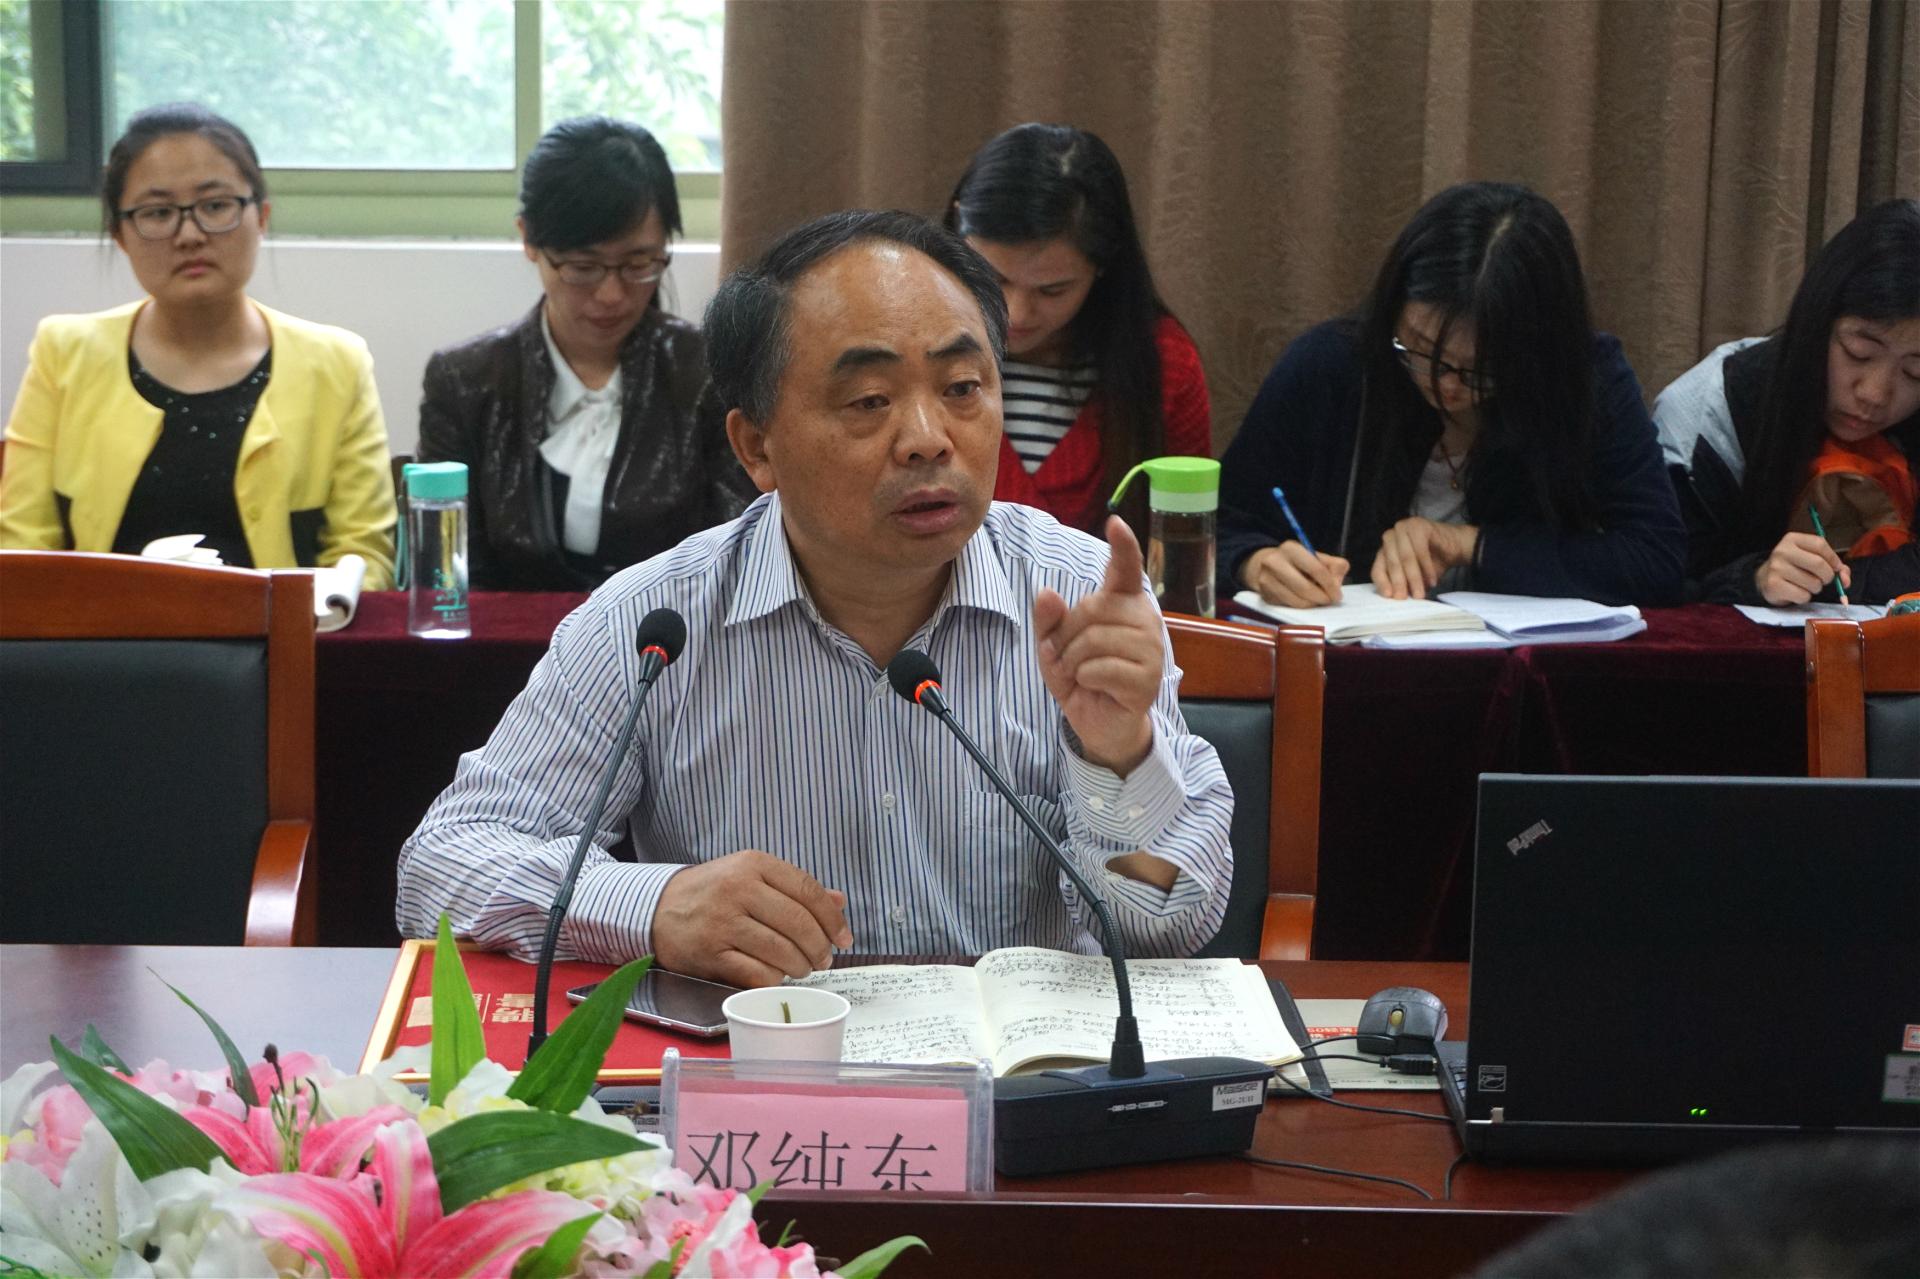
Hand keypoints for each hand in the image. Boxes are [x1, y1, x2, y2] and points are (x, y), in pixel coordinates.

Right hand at [651, 849, 851, 986]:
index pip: (808, 891)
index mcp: (753, 864)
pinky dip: (774, 979)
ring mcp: (723, 922)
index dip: (833, 919)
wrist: (657, 908)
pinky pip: (757, 974)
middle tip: (824, 959)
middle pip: (799, 923)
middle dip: (819, 947)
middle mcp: (738, 889)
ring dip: (800, 966)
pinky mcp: (710, 953)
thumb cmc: (712, 892)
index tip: (844, 938)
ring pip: (781, 951)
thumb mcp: (751, 876)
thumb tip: (838, 902)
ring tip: (802, 968)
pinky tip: (776, 976)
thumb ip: (794, 888)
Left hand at [1033, 515, 1164, 775]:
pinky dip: (1084, 678)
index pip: (1126, 567)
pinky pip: (1099, 667)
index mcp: (1123, 603)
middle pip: (1091, 608)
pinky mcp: (1148, 678)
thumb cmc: (1082, 676)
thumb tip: (1046, 593)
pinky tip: (1092, 686)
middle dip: (1066, 636)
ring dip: (1073, 660)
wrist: (1101, 723)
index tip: (1115, 523)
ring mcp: (1151, 648)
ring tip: (1080, 673)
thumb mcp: (1055, 646)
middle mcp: (1143, 619)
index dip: (1123, 545)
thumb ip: (1049, 620)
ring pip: (1094, 639)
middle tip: (1069, 658)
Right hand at [1242, 542, 1349, 606]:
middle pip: (1304, 587)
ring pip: (1296, 600)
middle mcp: (1274, 562)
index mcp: (1291, 549)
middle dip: (1321, 597)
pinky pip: (1289, 606)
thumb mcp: (1319, 557)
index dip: (1329, 585)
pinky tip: (1305, 600)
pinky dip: (1301, 606)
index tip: (1337, 595)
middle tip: (1329, 600)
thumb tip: (1336, 585)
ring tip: (1318, 600)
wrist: (1269, 564)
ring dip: (1312, 604)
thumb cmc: (1299, 562)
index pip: (1315, 568)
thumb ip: (1335, 566)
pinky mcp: (1265, 595)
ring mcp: (1267, 579)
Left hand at [1370, 518, 1477, 599]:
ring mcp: (1402, 528)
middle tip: (1407, 598)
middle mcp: (1389, 538)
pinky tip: (1432, 579)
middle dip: (1401, 583)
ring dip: (1414, 577)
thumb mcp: (1414, 578)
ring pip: (1405, 557)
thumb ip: (1403, 584)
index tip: (1391, 596)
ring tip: (1421, 593)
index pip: (1377, 569)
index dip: (1383, 584)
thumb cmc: (1432, 563)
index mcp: (1384, 551)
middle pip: (1391, 563)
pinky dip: (1426, 566)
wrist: (1455, 547)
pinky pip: (1420, 549)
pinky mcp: (1417, 524)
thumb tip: (1395, 598)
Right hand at [1756, 532, 1851, 604]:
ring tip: (1805, 585)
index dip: (1833, 558)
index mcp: (1792, 539)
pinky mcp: (1774, 585)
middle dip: (1827, 576)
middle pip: (1819, 564)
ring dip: (1815, 588)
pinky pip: (1802, 595)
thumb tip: (1845, 580)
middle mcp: (1782, 551)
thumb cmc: (1794, 567)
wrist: (1764, 579)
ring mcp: (1776, 568)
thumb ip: (1833, 566)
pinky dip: (1804, 597)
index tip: (1836, 568)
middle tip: (1823, 580)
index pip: (1820, 544)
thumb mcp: (1811, 558)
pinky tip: (1796, 592)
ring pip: (1813, 583)